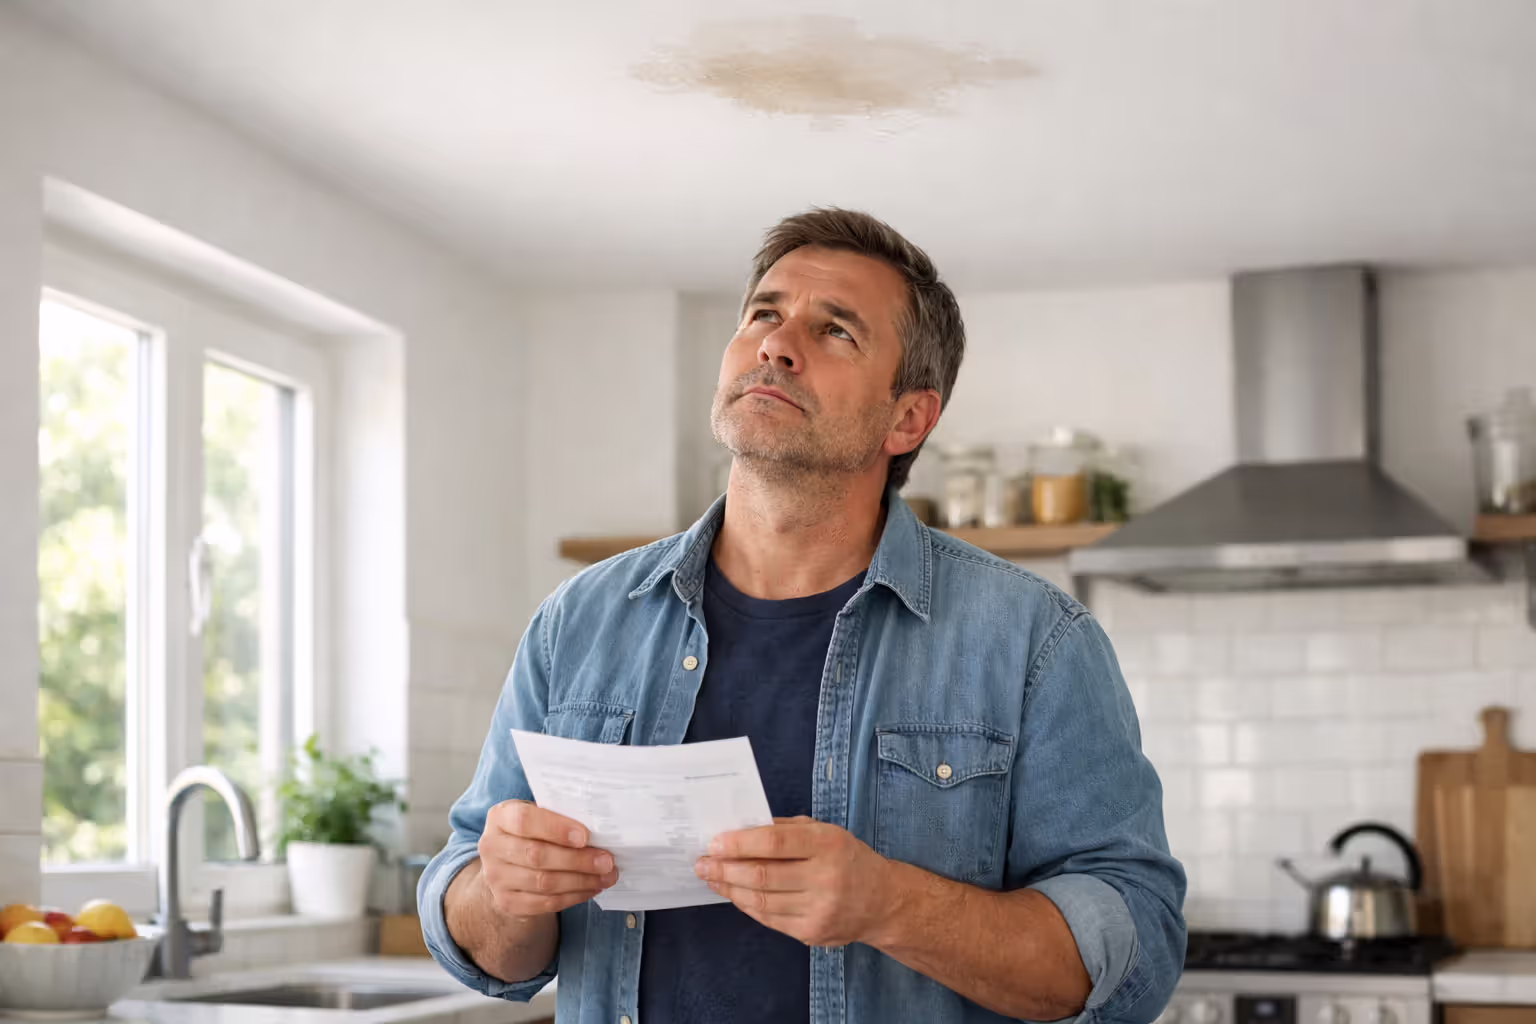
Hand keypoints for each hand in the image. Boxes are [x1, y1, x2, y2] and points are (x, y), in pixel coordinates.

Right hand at [477, 799, 617, 917]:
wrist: (507, 863)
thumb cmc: (532, 831)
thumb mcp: (539, 814)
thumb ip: (560, 816)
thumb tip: (599, 827)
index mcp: (500, 817)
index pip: (524, 821)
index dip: (556, 829)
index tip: (585, 836)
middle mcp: (491, 846)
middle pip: (536, 855)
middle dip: (577, 860)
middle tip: (607, 861)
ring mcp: (495, 877)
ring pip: (543, 882)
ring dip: (581, 881)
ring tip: (607, 876)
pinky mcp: (506, 902)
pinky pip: (544, 903)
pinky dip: (573, 897)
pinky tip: (591, 888)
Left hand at [693, 816, 892, 946]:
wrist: (882, 902)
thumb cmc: (846, 859)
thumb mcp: (824, 831)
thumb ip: (785, 829)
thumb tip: (740, 828)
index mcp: (828, 844)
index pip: (775, 841)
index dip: (740, 843)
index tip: (714, 842)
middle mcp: (825, 878)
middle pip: (763, 875)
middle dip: (725, 868)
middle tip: (701, 862)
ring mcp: (818, 910)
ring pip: (761, 901)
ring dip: (729, 888)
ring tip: (711, 877)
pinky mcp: (811, 932)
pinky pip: (769, 919)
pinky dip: (746, 905)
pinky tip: (733, 893)